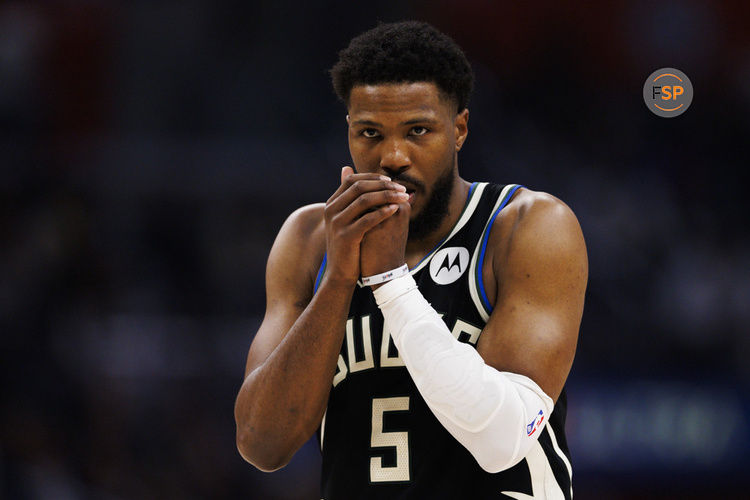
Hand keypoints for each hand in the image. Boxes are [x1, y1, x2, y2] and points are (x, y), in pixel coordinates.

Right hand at [322, 167, 408, 287]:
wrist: (340, 272)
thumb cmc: (349, 244)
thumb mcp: (348, 219)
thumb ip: (352, 199)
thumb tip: (351, 170)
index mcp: (331, 204)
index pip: (351, 180)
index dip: (372, 178)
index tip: (391, 181)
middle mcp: (331, 211)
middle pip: (358, 187)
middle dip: (383, 185)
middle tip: (401, 187)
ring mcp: (337, 223)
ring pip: (364, 200)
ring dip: (387, 196)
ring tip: (403, 196)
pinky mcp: (346, 236)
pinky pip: (368, 219)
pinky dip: (384, 212)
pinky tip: (396, 209)